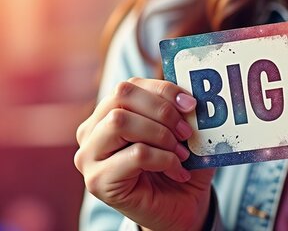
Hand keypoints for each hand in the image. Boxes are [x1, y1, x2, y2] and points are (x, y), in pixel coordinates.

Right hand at [74, 78, 214, 230]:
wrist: (179, 208)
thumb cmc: (179, 165)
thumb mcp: (184, 132)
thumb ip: (182, 110)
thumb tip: (190, 95)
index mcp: (108, 113)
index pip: (130, 85)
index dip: (163, 90)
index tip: (191, 105)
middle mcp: (91, 131)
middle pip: (121, 96)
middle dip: (162, 110)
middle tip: (186, 131)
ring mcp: (89, 156)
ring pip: (120, 121)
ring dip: (161, 134)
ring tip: (182, 153)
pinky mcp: (98, 181)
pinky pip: (135, 154)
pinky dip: (164, 159)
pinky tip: (178, 171)